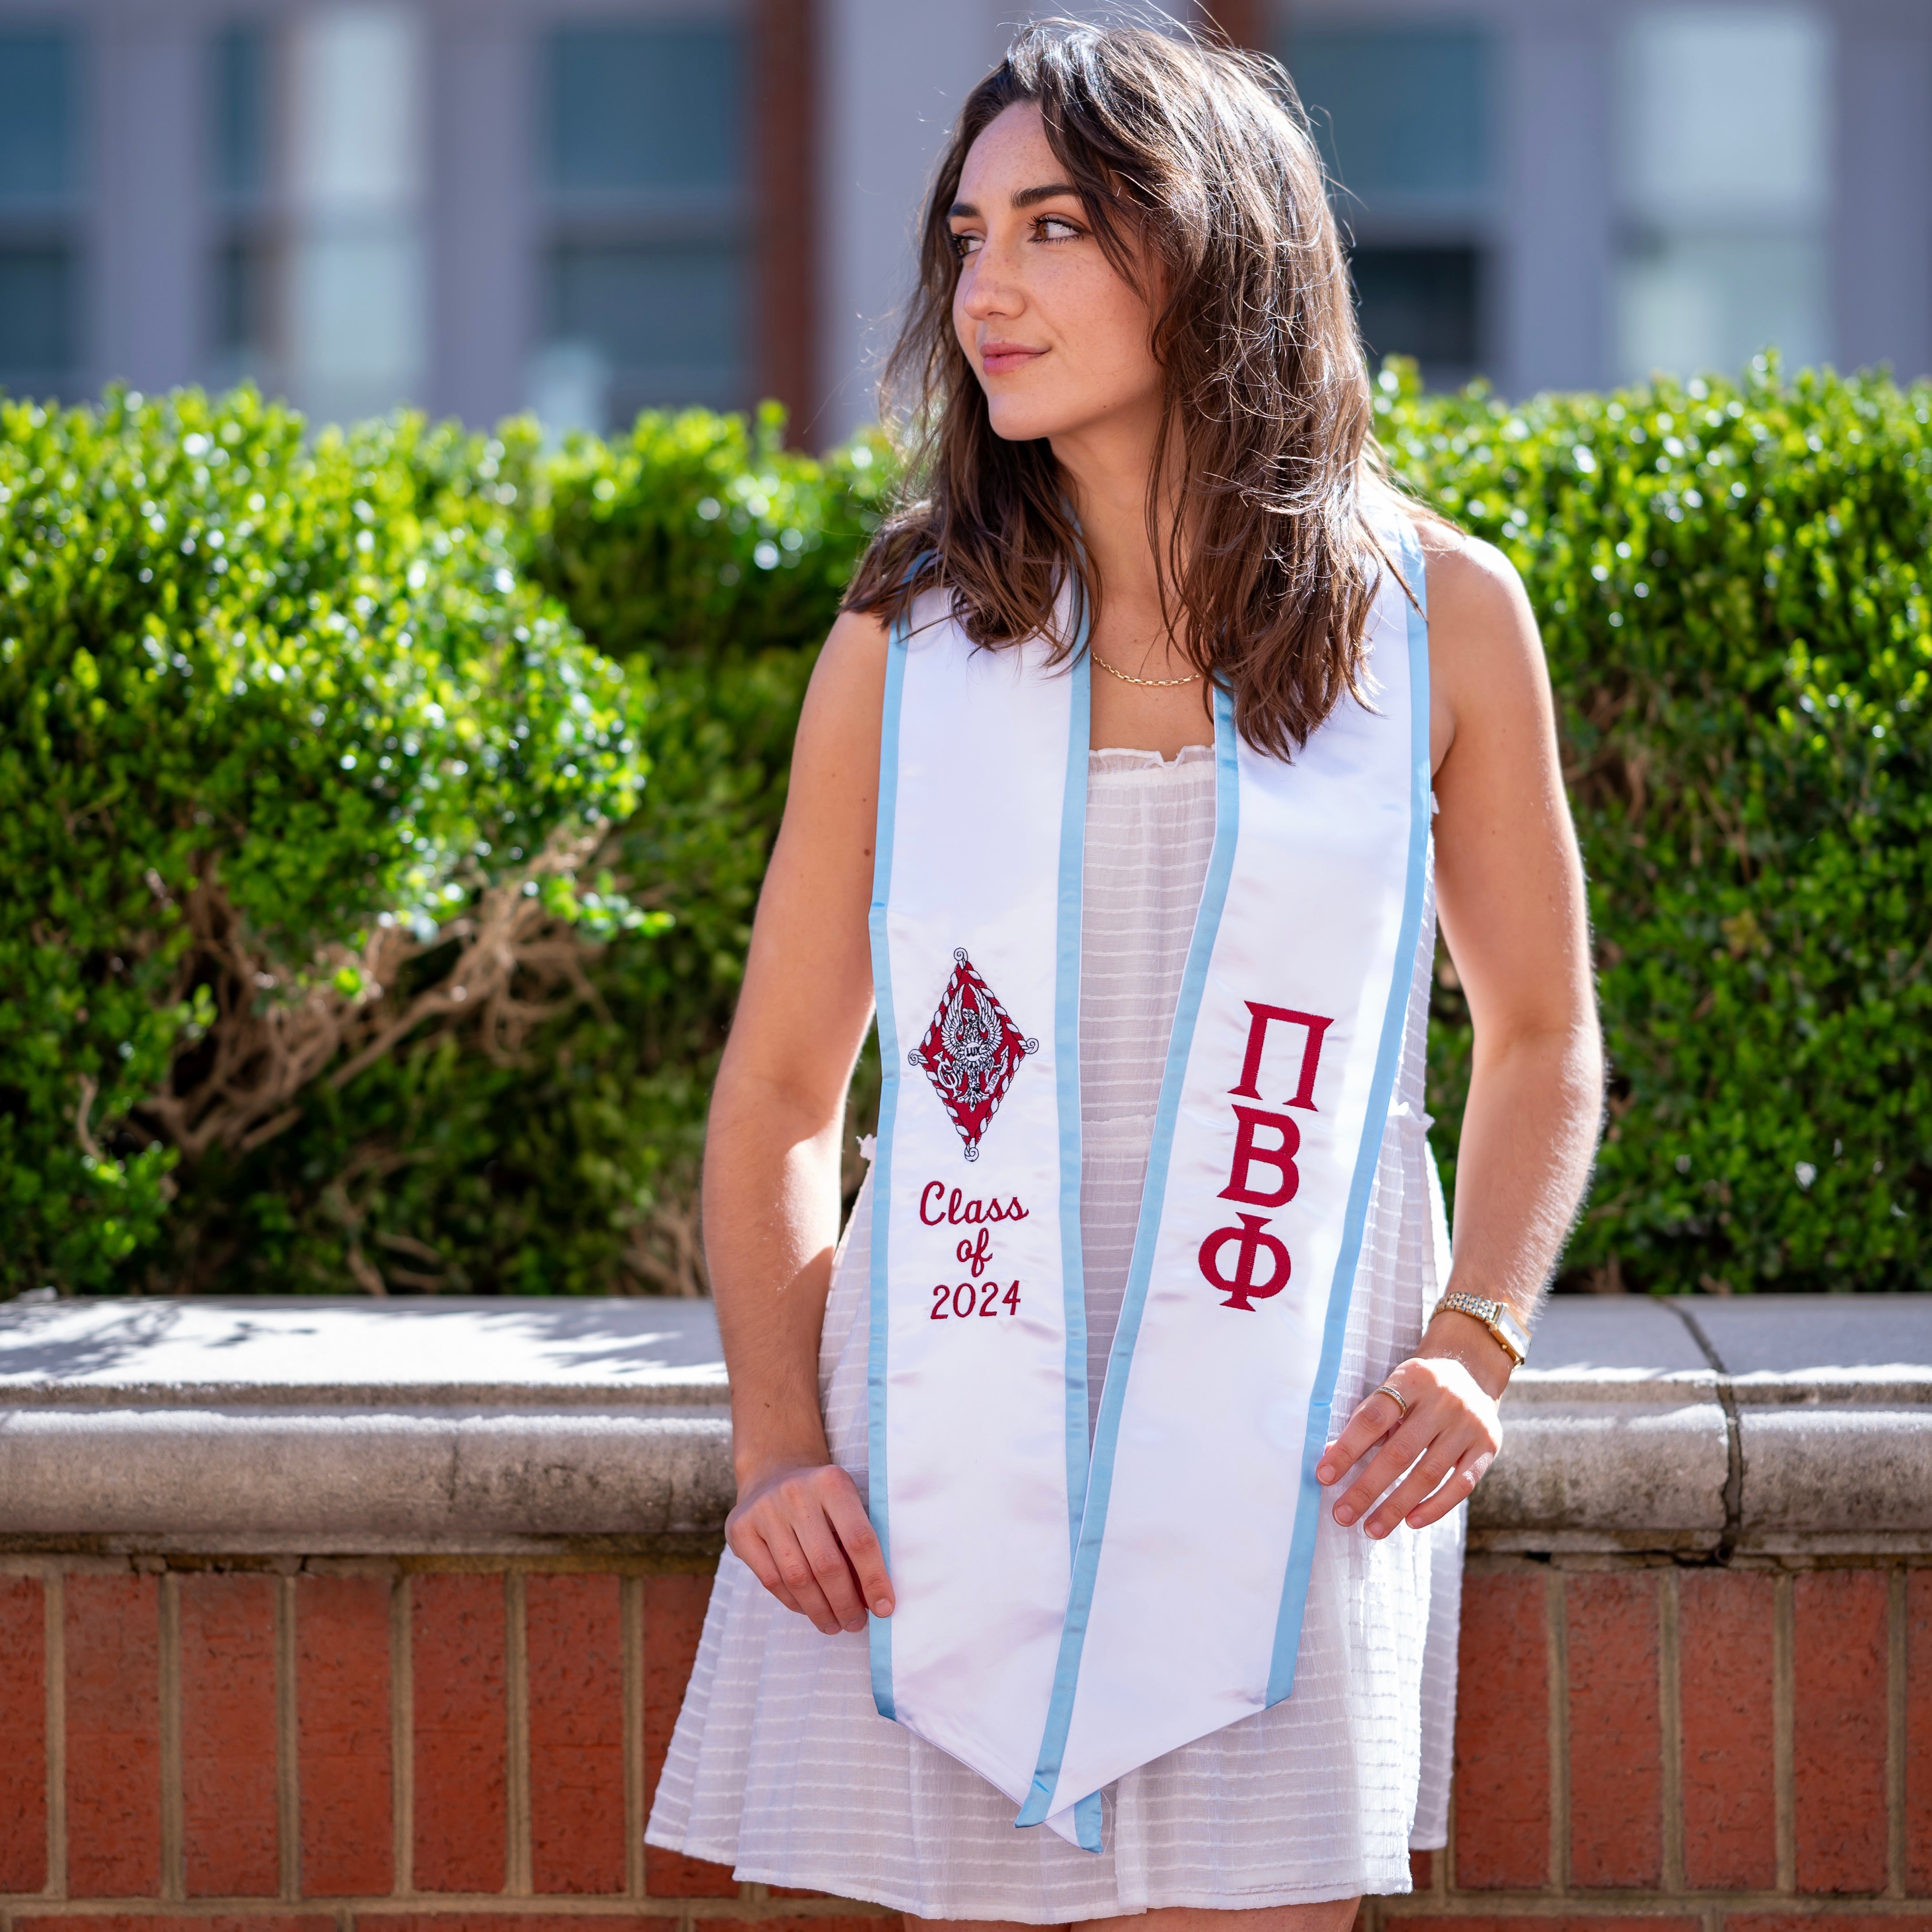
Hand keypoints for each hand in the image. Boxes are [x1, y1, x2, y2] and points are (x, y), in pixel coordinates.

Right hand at [725, 1458, 894, 1634]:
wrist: (773, 1474)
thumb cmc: (821, 1500)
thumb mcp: (845, 1505)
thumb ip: (858, 1544)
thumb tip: (875, 1600)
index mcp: (831, 1483)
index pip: (859, 1539)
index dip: (874, 1579)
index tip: (884, 1608)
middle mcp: (796, 1493)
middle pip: (826, 1564)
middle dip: (845, 1603)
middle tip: (856, 1623)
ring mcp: (765, 1510)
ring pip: (797, 1577)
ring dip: (820, 1610)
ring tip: (835, 1625)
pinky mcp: (741, 1530)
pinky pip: (771, 1580)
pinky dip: (794, 1603)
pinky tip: (809, 1610)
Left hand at [1315, 1329, 1505, 1537]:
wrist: (1471, 1370)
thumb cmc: (1418, 1388)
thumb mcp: (1392, 1389)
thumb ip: (1365, 1420)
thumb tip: (1328, 1457)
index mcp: (1412, 1379)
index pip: (1373, 1418)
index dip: (1347, 1448)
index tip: (1323, 1476)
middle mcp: (1444, 1400)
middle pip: (1400, 1452)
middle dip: (1367, 1488)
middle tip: (1343, 1515)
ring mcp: (1470, 1424)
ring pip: (1428, 1474)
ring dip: (1396, 1506)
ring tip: (1372, 1528)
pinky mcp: (1489, 1445)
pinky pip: (1461, 1485)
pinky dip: (1435, 1507)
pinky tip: (1411, 1522)